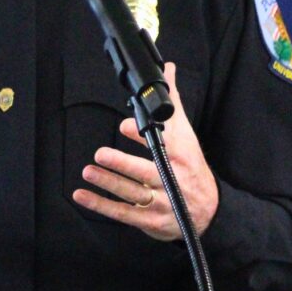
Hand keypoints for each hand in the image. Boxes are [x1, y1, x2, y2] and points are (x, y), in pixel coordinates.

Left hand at [72, 63, 218, 240]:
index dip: (143, 136)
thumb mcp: (187, 135)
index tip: (125, 125)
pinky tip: (82, 195)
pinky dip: (100, 205)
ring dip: (109, 183)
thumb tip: (170, 69)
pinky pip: (122, 213)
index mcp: (181, 158)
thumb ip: (174, 103)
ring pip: (132, 193)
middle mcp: (171, 181)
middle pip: (146, 172)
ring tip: (89, 172)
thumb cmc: (192, 168)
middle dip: (123, 164)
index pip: (164, 145)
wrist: (209, 212)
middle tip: (100, 154)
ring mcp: (161, 203)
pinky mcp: (149, 221)